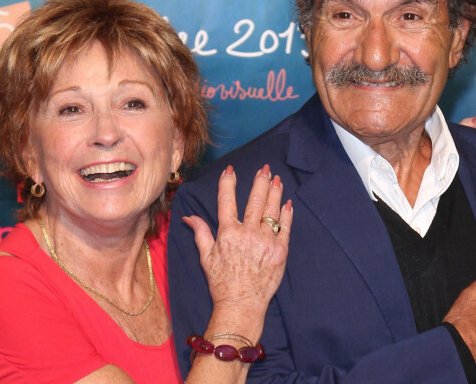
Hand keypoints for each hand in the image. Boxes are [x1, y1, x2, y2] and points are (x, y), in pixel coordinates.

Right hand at [183, 164, 291, 312]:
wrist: (242, 305)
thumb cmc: (222, 282)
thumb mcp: (206, 257)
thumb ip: (200, 233)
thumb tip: (188, 216)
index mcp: (228, 233)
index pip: (227, 200)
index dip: (228, 183)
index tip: (230, 170)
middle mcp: (248, 233)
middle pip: (255, 200)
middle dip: (260, 181)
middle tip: (265, 168)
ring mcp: (266, 242)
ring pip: (272, 210)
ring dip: (275, 192)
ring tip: (277, 179)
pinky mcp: (280, 251)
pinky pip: (285, 227)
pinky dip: (286, 214)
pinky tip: (287, 203)